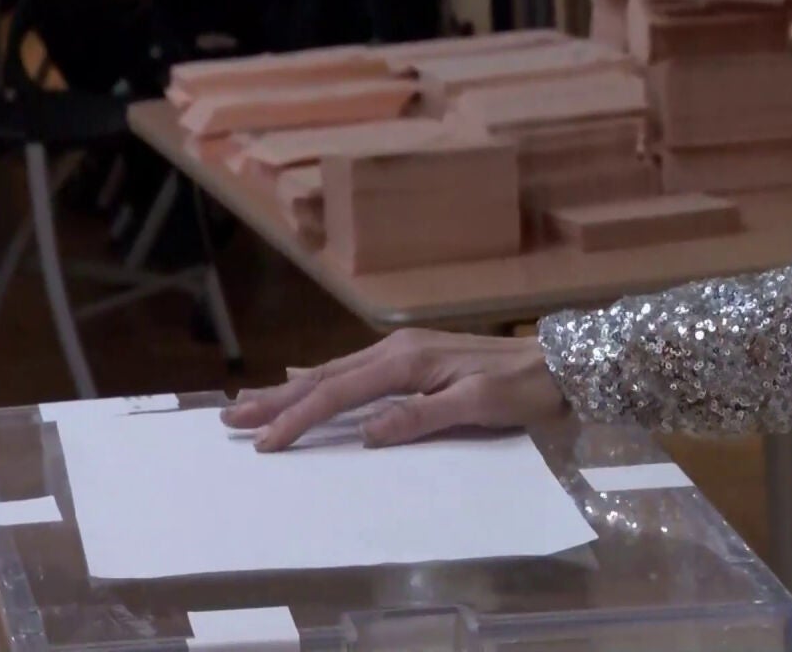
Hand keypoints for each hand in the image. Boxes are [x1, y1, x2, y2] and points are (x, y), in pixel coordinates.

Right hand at [223, 329, 567, 451]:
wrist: (560, 363)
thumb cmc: (524, 390)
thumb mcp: (479, 405)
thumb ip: (422, 417)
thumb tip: (368, 432)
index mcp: (405, 362)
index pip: (338, 394)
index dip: (298, 418)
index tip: (264, 441)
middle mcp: (395, 351)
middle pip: (324, 379)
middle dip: (276, 400)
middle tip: (231, 415)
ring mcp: (402, 353)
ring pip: (334, 373)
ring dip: (291, 390)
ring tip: (252, 399)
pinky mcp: (412, 360)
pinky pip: (352, 369)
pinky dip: (321, 377)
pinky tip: (303, 376)